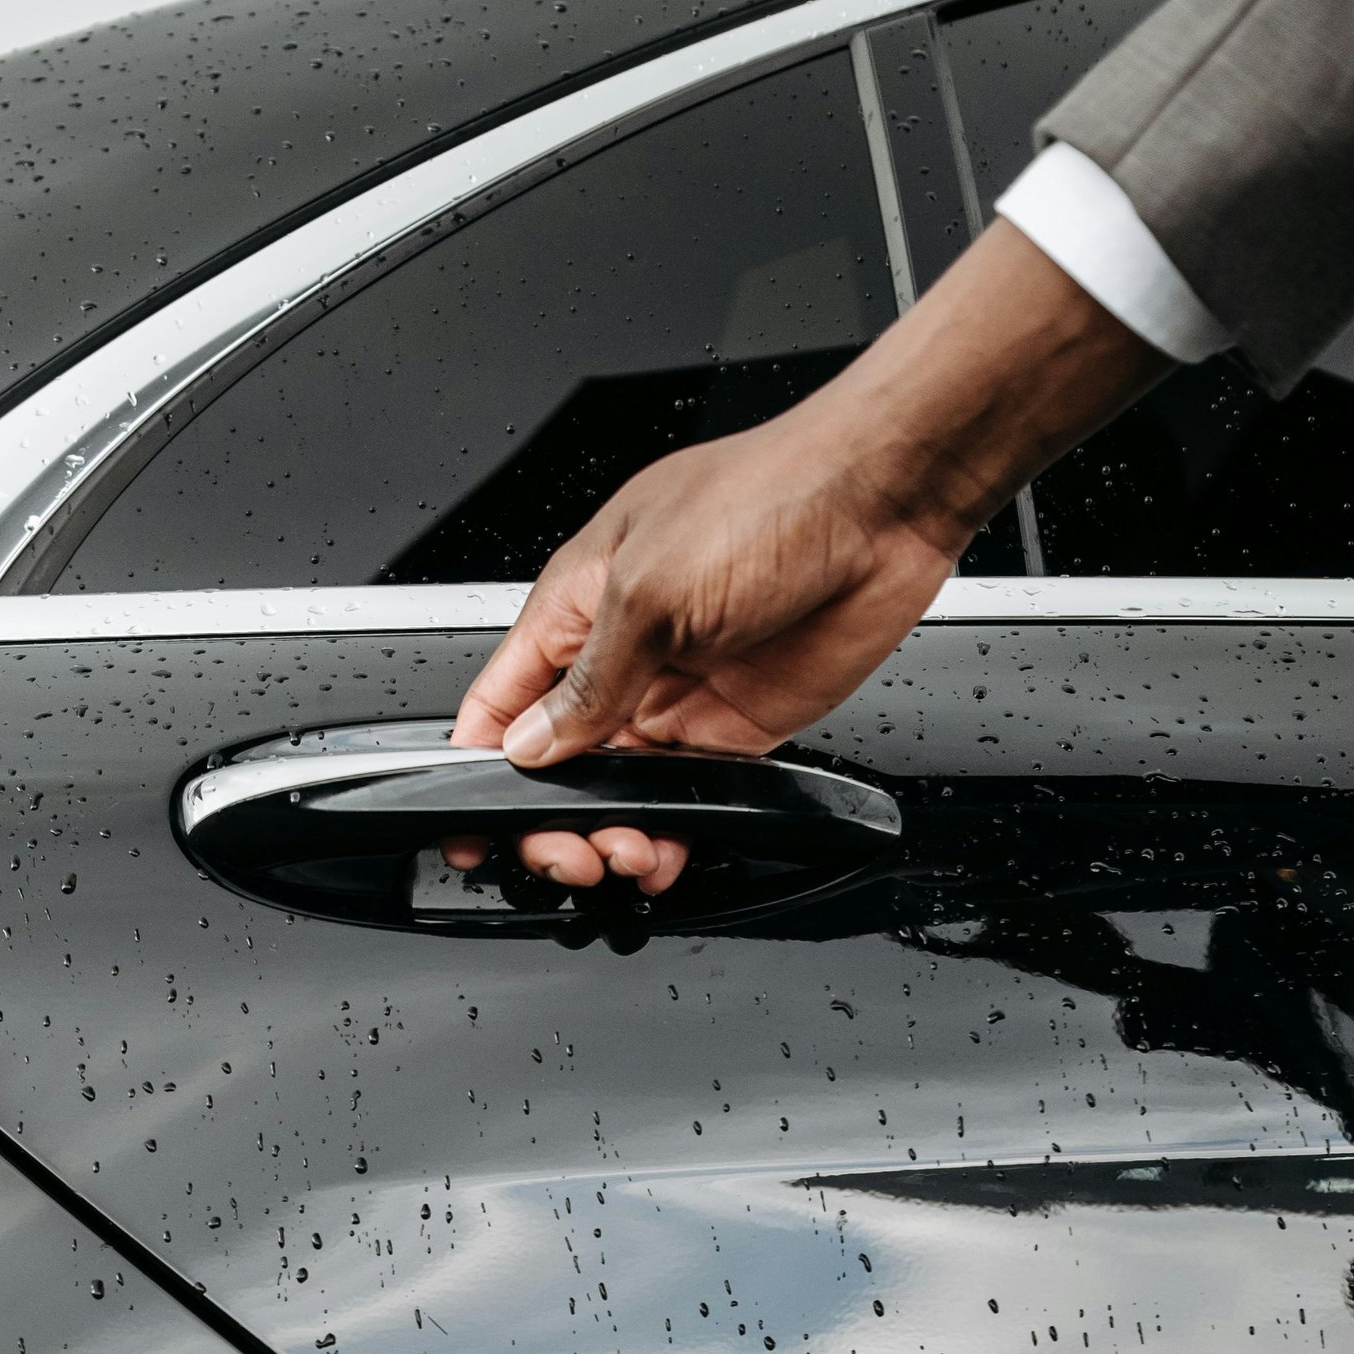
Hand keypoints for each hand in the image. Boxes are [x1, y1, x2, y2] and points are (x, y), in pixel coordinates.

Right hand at [451, 222, 1171, 884]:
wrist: (884, 501)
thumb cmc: (769, 497)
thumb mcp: (649, 588)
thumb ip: (588, 679)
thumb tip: (534, 746)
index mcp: (578, 603)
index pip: (503, 700)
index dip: (478, 763)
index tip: (469, 824)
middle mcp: (623, 653)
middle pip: (558, 762)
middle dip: (550, 818)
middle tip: (566, 855)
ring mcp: (680, 692)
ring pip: (621, 790)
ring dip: (612, 834)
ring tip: (621, 856)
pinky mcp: (738, 727)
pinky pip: (691, 797)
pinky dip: (675, 835)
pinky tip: (666, 856)